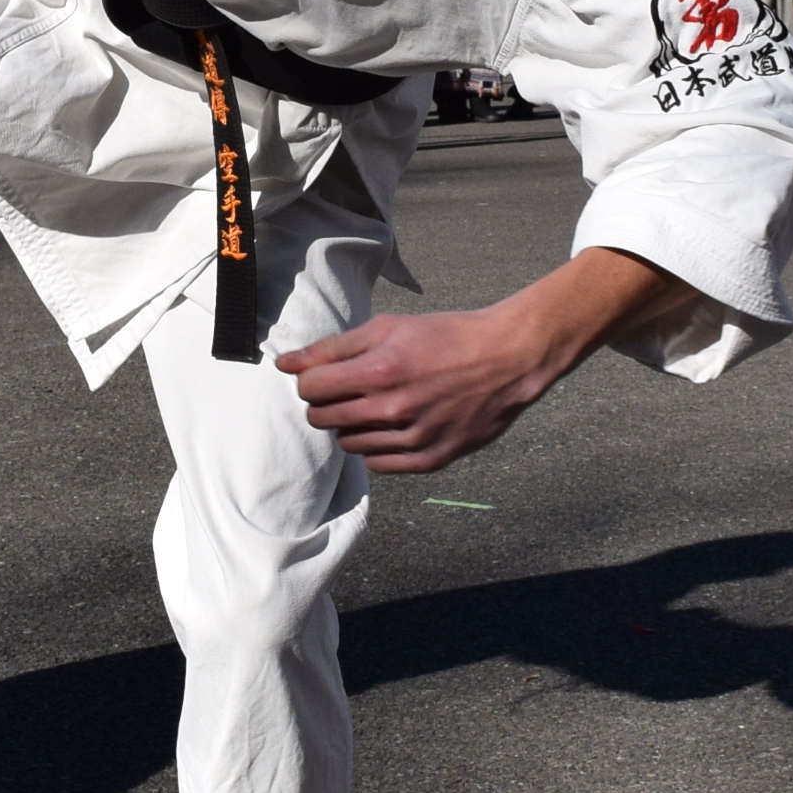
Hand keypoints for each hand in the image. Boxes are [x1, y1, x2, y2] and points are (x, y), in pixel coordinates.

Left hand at [277, 250, 678, 473]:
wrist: (507, 358)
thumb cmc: (447, 336)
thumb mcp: (389, 328)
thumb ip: (332, 347)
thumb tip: (285, 364)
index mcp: (379, 370)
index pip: (310, 388)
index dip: (309, 379)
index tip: (323, 375)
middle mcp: (393, 409)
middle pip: (323, 418)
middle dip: (325, 402)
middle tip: (347, 389)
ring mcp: (414, 438)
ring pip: (349, 444)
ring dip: (350, 425)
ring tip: (374, 405)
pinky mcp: (432, 458)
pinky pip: (380, 464)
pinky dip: (376, 447)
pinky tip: (391, 426)